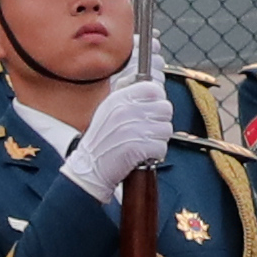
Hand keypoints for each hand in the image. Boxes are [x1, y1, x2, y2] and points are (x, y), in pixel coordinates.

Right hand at [61, 85, 166, 200]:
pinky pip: (162, 147)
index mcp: (119, 99)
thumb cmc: (101, 141)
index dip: (158, 100)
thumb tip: (157, 93)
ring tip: (144, 143)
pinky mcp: (138, 147)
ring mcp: (133, 129)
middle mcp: (126, 111)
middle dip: (160, 121)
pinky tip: (143, 154)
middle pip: (165, 108)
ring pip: (166, 129)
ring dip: (159, 139)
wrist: (90, 167)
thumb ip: (130, 99)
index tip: (153, 111)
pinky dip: (156, 153)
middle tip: (149, 130)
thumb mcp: (109, 110)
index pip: (154, 89)